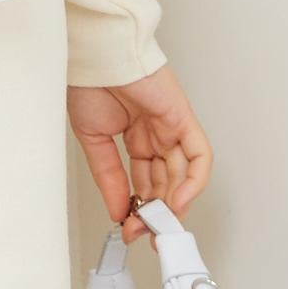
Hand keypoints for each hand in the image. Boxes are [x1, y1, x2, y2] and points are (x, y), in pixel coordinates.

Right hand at [68, 65, 212, 243]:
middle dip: (156, 212)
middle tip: (145, 232)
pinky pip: (199, 156)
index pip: (144, 182)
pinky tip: (178, 201)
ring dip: (172, 204)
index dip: (138, 208)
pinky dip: (194, 182)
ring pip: (183, 175)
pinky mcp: (183, 119)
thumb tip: (118, 210)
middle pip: (166, 183)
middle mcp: (156, 134)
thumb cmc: (88, 82)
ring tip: (157, 222)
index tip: (129, 228)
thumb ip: (110, 178)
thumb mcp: (94, 142)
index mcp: (134, 136)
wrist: (95, 56)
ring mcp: (171, 127)